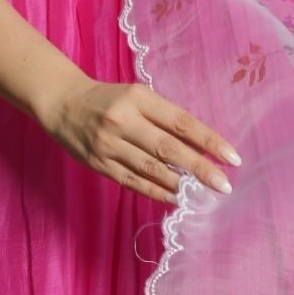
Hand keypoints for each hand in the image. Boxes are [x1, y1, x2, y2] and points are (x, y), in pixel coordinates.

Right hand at [41, 76, 240, 200]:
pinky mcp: (99, 164)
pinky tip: (176, 199)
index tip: (232, 156)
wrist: (62, 103)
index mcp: (138, 98)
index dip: (209, 141)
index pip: (181, 122)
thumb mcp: (137, 95)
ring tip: (203, 195)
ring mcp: (109, 145)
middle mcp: (123, 121)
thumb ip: (165, 117)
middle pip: (169, 149)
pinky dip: (157, 192)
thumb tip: (201, 146)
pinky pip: (133, 182)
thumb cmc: (109, 99)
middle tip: (224, 185)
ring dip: (181, 185)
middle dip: (200, 169)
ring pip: (151, 169)